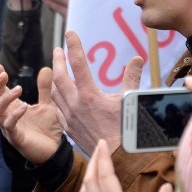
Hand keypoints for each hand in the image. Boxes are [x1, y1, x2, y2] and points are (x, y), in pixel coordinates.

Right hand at [0, 63, 64, 164]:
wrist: (56, 151)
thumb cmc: (48, 128)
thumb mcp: (48, 104)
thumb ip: (45, 88)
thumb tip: (45, 68)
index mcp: (13, 108)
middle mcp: (7, 117)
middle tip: (3, 75)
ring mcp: (9, 128)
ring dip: (4, 99)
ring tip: (19, 89)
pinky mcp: (16, 138)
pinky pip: (9, 126)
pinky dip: (15, 115)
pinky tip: (24, 107)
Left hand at [50, 31, 143, 155]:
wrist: (118, 158)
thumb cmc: (127, 130)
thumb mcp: (130, 101)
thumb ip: (132, 78)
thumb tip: (136, 59)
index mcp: (90, 95)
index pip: (78, 63)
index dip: (74, 46)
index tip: (70, 34)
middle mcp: (76, 104)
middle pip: (59, 76)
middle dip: (57, 61)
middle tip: (58, 50)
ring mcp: (70, 118)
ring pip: (56, 93)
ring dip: (55, 79)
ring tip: (56, 70)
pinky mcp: (69, 129)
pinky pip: (57, 109)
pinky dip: (57, 98)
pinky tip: (60, 95)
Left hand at [79, 139, 173, 191]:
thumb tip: (167, 186)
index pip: (105, 176)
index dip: (103, 157)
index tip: (102, 143)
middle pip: (91, 180)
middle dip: (94, 160)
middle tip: (99, 147)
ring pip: (86, 190)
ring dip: (89, 173)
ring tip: (95, 162)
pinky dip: (87, 186)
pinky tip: (92, 184)